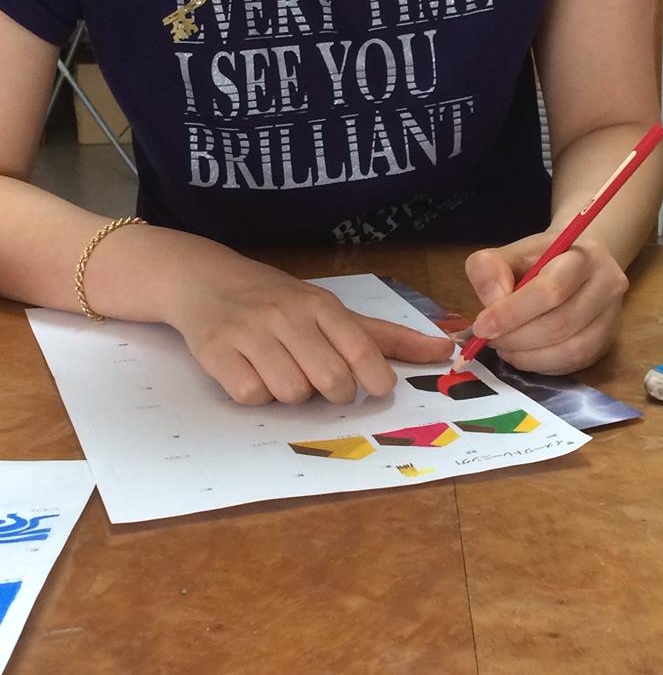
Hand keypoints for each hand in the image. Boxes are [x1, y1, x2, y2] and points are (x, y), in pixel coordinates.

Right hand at [165, 249, 453, 404]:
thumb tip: (445, 349)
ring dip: (290, 394)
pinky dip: (255, 394)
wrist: (205, 279)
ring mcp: (249, 332)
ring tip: (281, 371)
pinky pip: (250, 395)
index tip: (374, 387)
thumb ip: (386, 336)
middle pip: (330, 381)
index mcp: (321, 304)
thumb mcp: (331, 309)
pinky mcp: (215, 351)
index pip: (362, 350)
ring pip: (290, 393)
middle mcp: (287, 314)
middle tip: (321, 381)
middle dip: (333, 393)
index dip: (375, 380)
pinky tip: (251, 373)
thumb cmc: (278, 300)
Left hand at [464, 233, 628, 373]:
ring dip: (526, 355)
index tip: (482, 326)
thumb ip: (489, 270)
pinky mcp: (605, 343)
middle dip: (515, 337)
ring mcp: (611, 317)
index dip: (511, 313)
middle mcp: (607, 286)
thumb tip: (492, 303)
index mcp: (583, 256)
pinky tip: (521, 354)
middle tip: (489, 338)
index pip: (550, 290)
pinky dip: (540, 365)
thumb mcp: (507, 253)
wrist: (573, 266)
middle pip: (559, 324)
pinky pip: (572, 365)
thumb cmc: (538, 260)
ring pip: (569, 350)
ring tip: (503, 346)